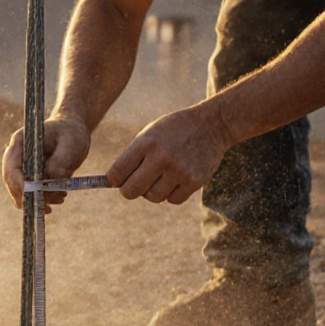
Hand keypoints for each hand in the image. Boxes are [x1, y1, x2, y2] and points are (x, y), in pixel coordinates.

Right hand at [2, 116, 91, 209]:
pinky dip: (44, 199)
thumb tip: (50, 183)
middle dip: (28, 198)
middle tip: (48, 208)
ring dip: (39, 200)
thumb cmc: (71, 133)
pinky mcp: (30, 176)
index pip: (11, 168)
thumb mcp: (71, 144)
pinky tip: (60, 196)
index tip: (35, 195)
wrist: (72, 130)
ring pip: (21, 191)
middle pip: (12, 183)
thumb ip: (60, 162)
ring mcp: (21, 167)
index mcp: (21, 142)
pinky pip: (31, 193)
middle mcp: (16, 156)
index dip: (20, 185)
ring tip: (61, 196)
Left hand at [106, 104, 232, 203]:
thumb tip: (114, 183)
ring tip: (159, 177)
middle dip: (128, 190)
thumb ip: (133, 156)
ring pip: (153, 198)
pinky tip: (175, 180)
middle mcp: (162, 158)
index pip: (117, 173)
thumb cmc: (174, 130)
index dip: (112, 180)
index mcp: (146, 143)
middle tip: (133, 186)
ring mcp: (180, 171)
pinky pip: (173, 200)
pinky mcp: (195, 181)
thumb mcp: (150, 133)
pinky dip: (171, 194)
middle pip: (132, 191)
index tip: (115, 181)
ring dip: (152, 192)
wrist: (212, 125)